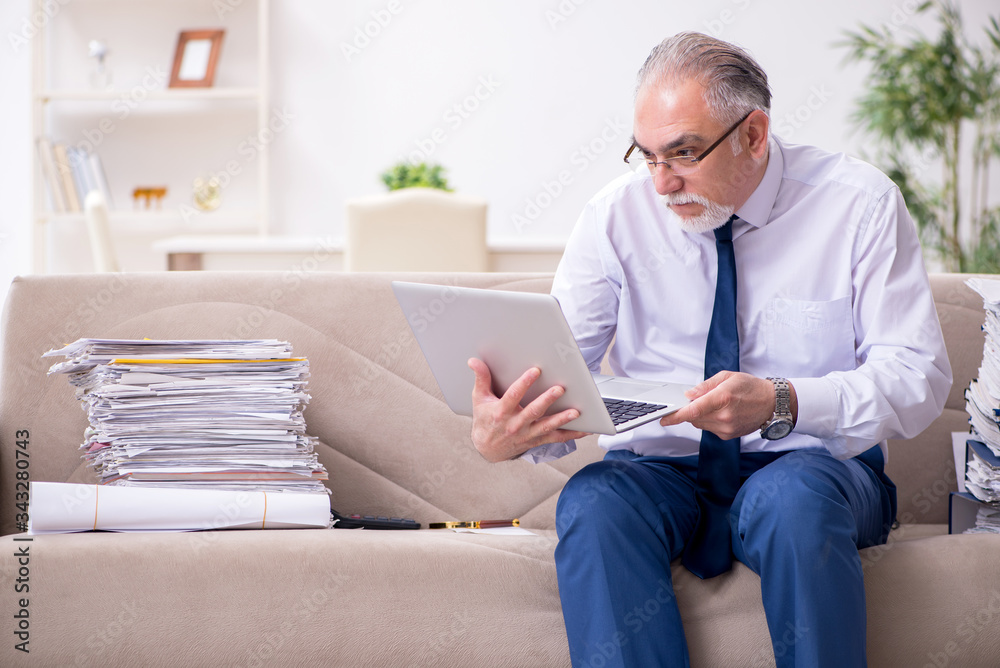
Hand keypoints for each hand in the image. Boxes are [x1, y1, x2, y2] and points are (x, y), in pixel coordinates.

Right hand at [468, 358, 591, 462]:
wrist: (487, 448)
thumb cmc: (485, 420)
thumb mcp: (479, 399)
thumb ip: (481, 378)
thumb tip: (474, 361)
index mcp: (502, 412)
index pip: (513, 395)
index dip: (524, 383)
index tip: (535, 371)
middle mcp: (515, 424)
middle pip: (533, 411)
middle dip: (547, 400)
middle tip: (560, 389)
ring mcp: (527, 434)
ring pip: (546, 426)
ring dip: (562, 419)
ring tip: (575, 412)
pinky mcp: (536, 440)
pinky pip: (556, 438)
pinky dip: (571, 434)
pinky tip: (585, 429)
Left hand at [659, 371, 793, 439]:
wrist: (772, 403)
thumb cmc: (751, 388)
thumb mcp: (727, 377)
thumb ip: (705, 386)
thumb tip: (689, 394)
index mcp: (723, 398)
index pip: (693, 410)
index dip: (676, 415)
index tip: (664, 418)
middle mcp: (724, 416)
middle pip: (693, 418)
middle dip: (689, 410)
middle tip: (697, 400)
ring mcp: (726, 428)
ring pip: (699, 424)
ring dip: (699, 415)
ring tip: (715, 404)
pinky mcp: (728, 435)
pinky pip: (709, 428)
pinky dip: (709, 421)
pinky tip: (721, 412)